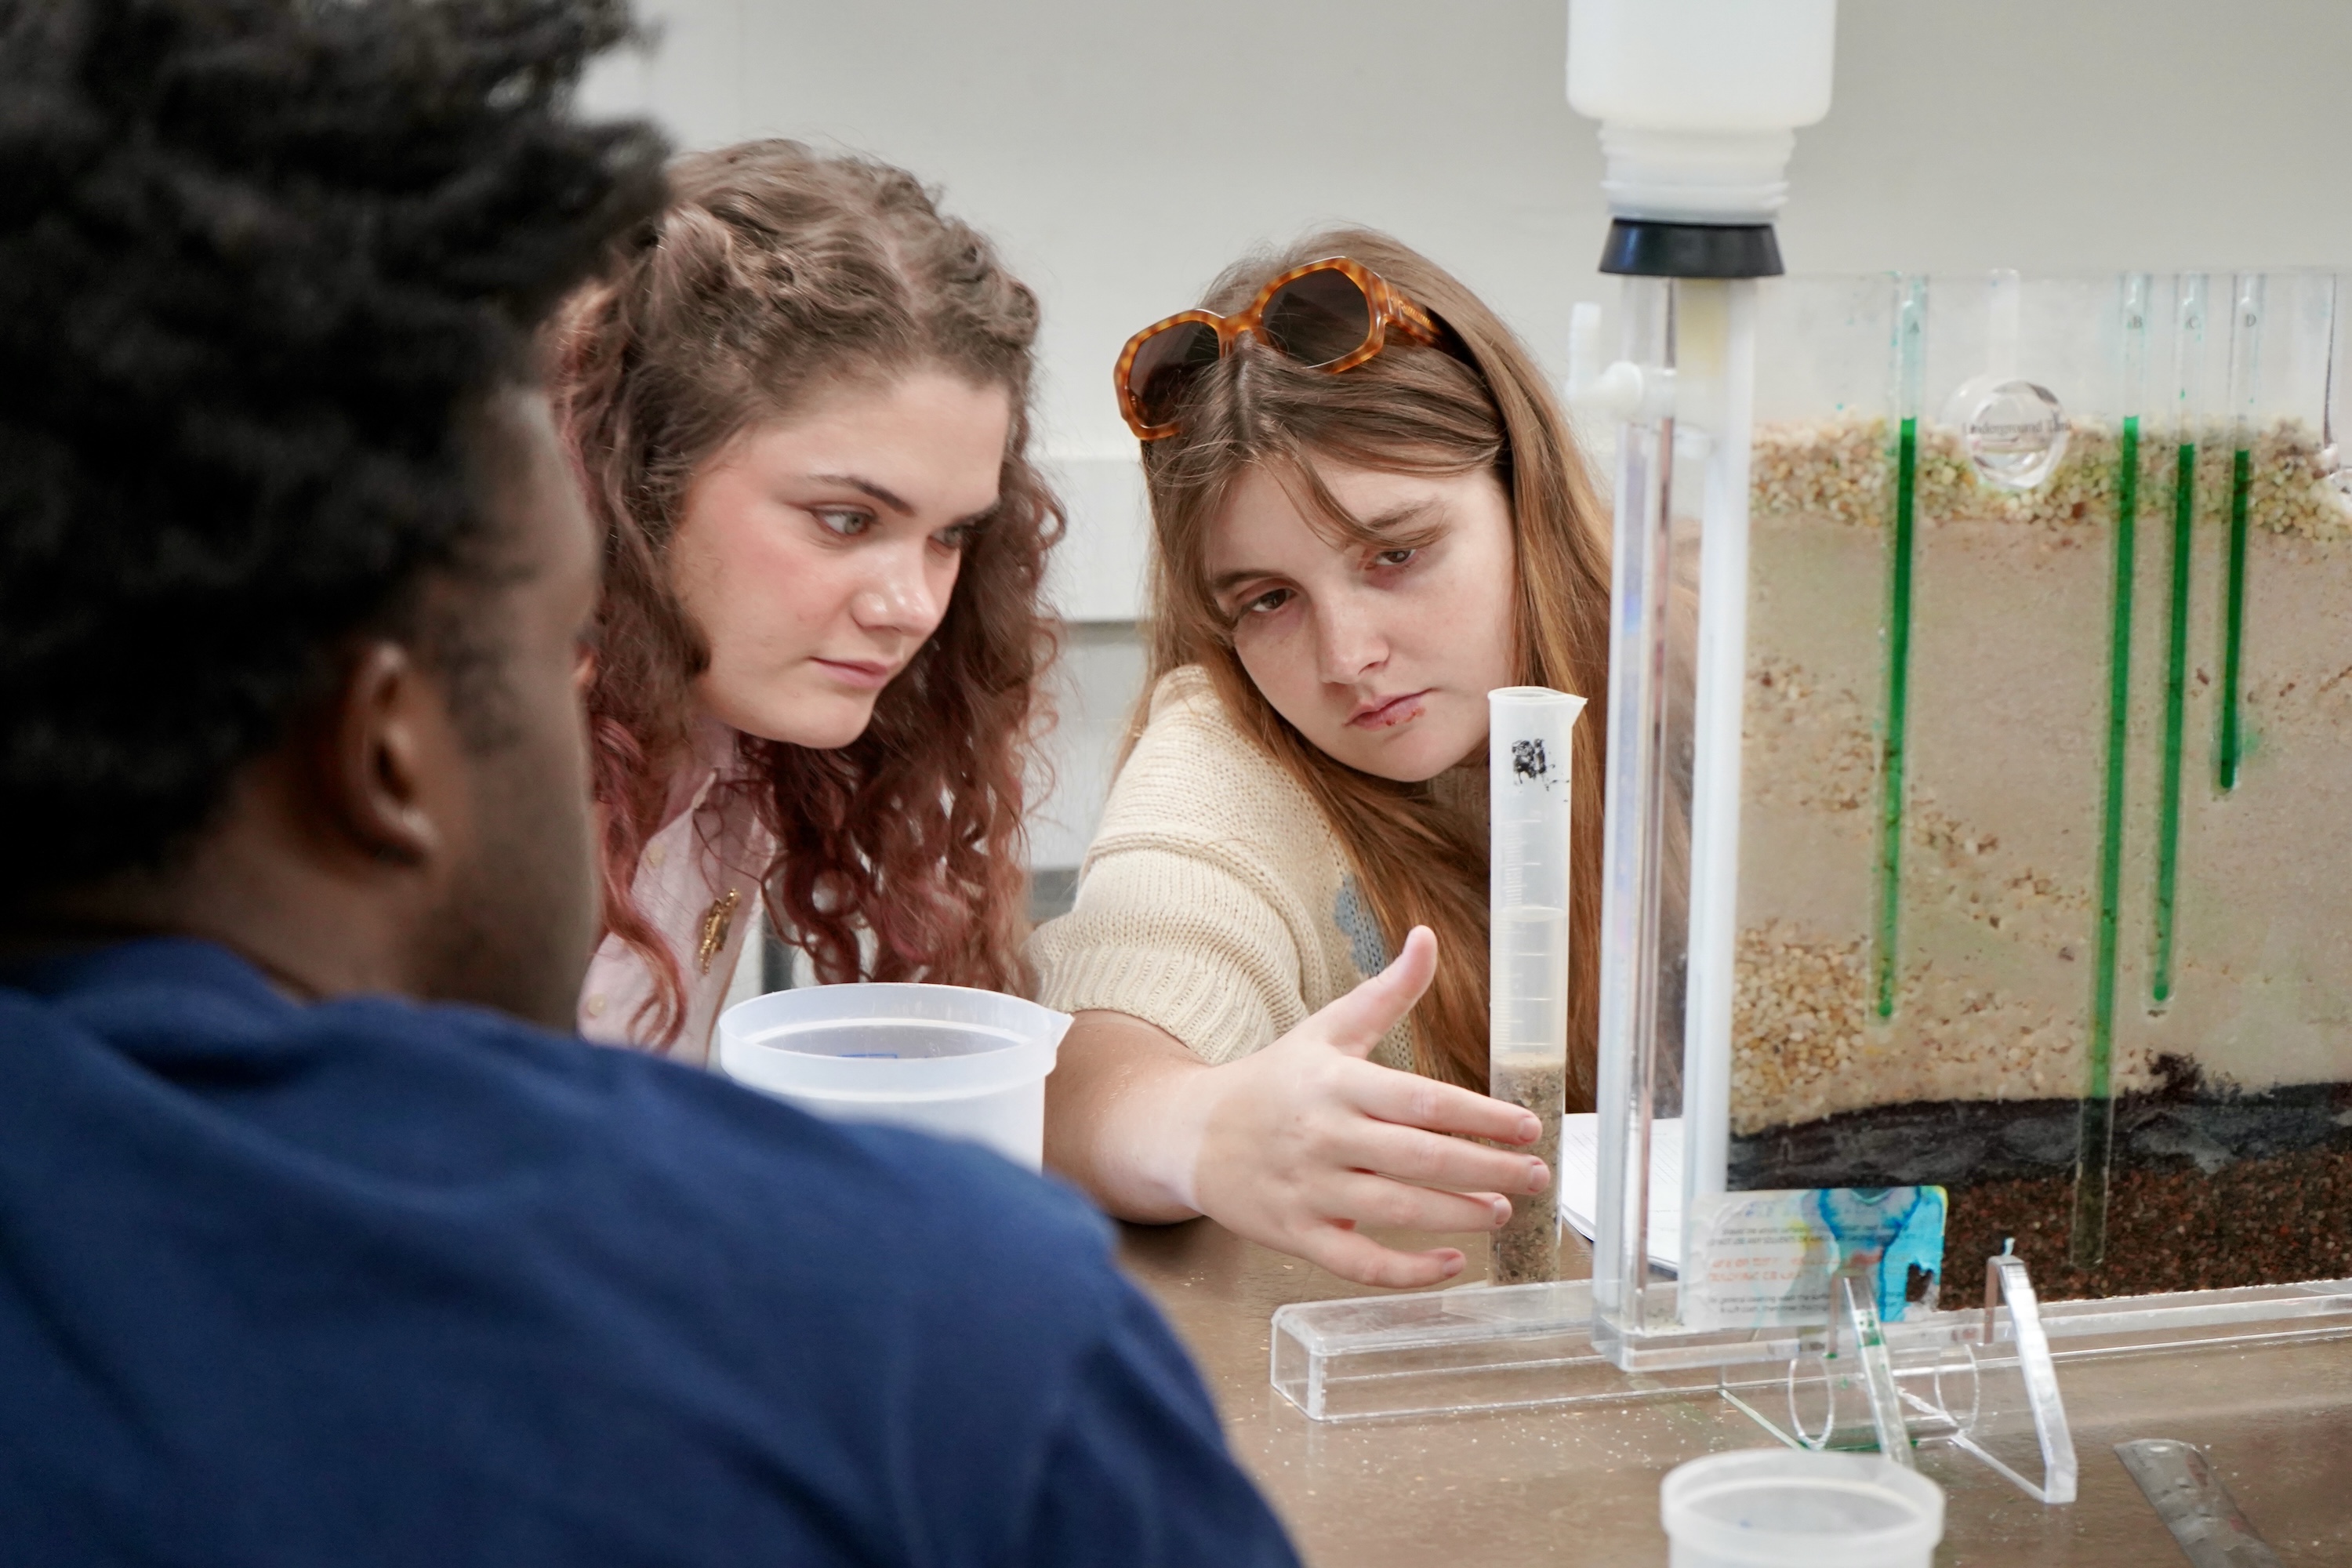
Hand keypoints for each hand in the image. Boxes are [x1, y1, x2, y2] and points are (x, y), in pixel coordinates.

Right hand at [1166, 928, 1550, 1288]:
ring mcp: (1310, 1190)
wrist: (1192, 1134)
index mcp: (1338, 1083)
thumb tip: (1427, 938)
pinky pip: (1358, 1262)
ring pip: (1396, 1211)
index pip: (1421, 1100)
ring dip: (1458, 1215)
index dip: (1479, 1117)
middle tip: (1537, 1176)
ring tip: (1504, 1211)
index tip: (1528, 1127)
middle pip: (1419, 1158)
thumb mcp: (1326, 1029)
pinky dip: (1407, 1271)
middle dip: (1487, 1170)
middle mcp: (1325, 1137)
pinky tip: (1452, 1263)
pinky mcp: (1297, 1235)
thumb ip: (1386, 992)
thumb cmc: (1275, 1081)